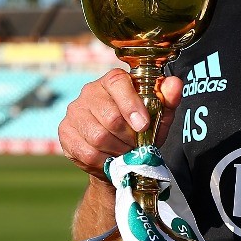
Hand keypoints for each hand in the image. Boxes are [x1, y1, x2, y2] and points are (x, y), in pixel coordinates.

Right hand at [57, 69, 182, 176]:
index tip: (143, 124)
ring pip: (98, 137)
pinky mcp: (65, 132)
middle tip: (137, 145)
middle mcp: (90, 91)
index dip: (132, 105)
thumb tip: (175, 84)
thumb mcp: (159, 115)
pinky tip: (111, 158)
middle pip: (110, 116)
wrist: (117, 156)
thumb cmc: (140, 130)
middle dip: (129, 137)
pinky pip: (87, 151)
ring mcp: (74, 111)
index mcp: (113, 80)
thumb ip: (168, 98)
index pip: (118, 83)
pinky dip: (104, 161)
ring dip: (118, 150)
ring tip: (125, 152)